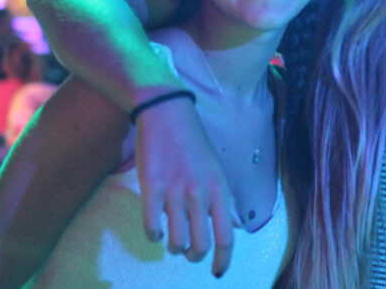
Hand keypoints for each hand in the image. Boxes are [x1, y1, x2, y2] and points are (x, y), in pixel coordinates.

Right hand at [135, 97, 239, 277]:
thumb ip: (224, 200)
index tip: (218, 272)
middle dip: (194, 255)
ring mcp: (175, 191)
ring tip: (172, 238)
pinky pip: (152, 227)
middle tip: (189, 251)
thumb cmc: (194, 143)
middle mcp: (200, 193)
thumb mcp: (217, 170)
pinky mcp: (151, 188)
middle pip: (200, 245)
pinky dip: (154, 235)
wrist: (167, 114)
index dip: (223, 261)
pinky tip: (156, 229)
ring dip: (174, 246)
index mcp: (220, 189)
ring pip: (176, 241)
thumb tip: (234, 227)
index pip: (226, 237)